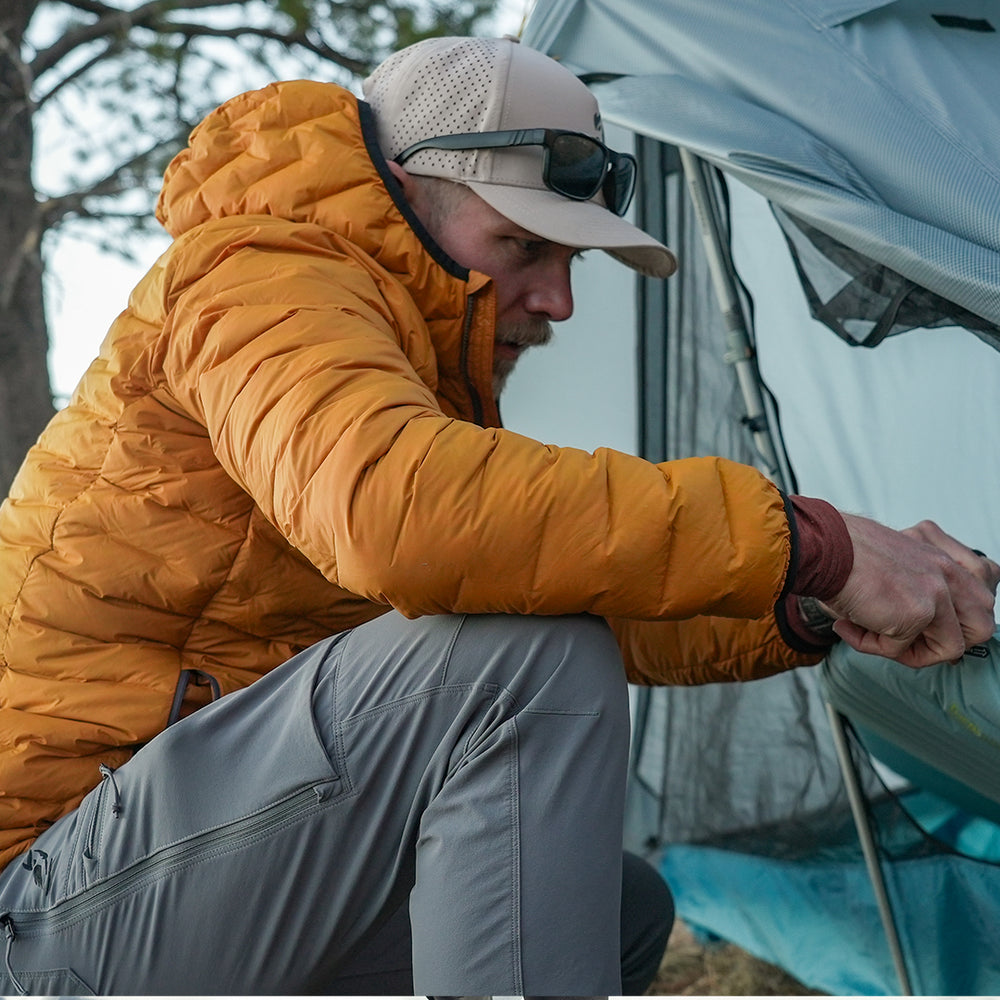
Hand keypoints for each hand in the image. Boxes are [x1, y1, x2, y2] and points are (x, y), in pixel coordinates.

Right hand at [820, 515, 996, 667]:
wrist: (821, 547)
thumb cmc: (842, 554)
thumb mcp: (892, 564)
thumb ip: (916, 588)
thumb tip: (924, 632)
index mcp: (944, 556)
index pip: (981, 594)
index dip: (958, 621)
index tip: (926, 630)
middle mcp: (948, 570)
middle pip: (981, 626)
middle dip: (947, 642)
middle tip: (907, 639)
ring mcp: (937, 591)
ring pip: (952, 648)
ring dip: (910, 652)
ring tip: (874, 636)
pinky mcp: (918, 612)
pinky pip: (902, 651)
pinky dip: (869, 645)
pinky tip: (847, 624)